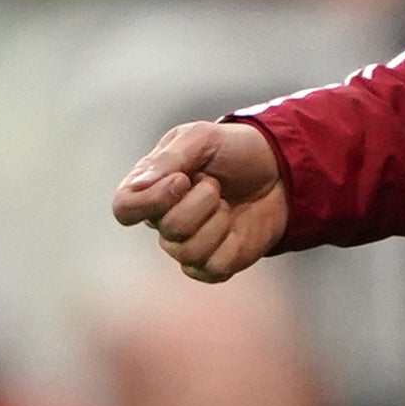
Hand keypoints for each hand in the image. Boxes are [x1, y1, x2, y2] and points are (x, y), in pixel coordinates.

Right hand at [111, 121, 288, 282]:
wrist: (280, 170)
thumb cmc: (235, 149)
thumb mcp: (202, 137)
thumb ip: (169, 158)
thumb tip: (140, 186)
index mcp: (150, 186)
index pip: (124, 209)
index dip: (149, 201)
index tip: (182, 180)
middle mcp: (162, 219)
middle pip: (167, 229)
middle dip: (201, 202)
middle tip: (215, 183)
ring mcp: (187, 244)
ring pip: (188, 251)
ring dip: (217, 222)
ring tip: (226, 203)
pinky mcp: (212, 264)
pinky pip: (211, 268)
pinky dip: (229, 244)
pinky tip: (235, 226)